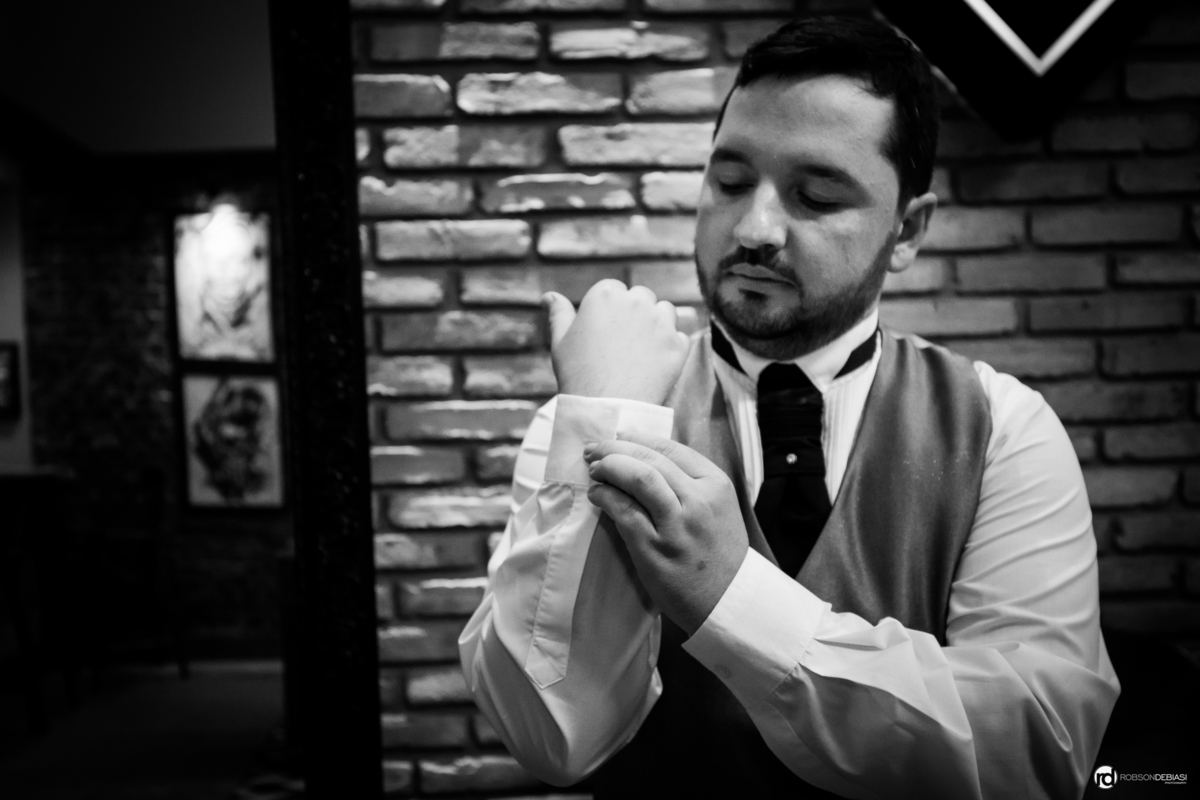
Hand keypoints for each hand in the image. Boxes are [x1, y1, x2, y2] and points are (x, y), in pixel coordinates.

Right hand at [544, 281, 689, 404]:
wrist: (605, 410)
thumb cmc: (578, 374)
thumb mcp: (560, 341)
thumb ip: (558, 313)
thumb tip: (549, 297)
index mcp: (605, 294)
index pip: (614, 288)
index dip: (609, 308)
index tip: (605, 329)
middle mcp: (636, 301)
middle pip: (642, 296)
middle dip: (635, 312)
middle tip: (623, 341)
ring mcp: (660, 322)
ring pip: (665, 311)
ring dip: (657, 323)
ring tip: (641, 350)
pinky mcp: (677, 344)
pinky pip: (678, 337)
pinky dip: (670, 347)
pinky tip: (654, 363)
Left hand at [584, 431, 748, 635]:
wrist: (727, 600)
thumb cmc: (718, 553)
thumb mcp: (717, 508)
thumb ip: (689, 483)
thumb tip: (643, 458)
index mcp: (715, 484)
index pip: (670, 448)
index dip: (637, 438)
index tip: (618, 437)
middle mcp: (699, 500)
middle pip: (650, 458)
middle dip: (615, 448)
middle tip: (594, 449)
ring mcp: (677, 525)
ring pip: (638, 478)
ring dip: (609, 467)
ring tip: (594, 469)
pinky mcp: (655, 548)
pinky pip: (624, 511)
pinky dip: (606, 497)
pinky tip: (597, 495)